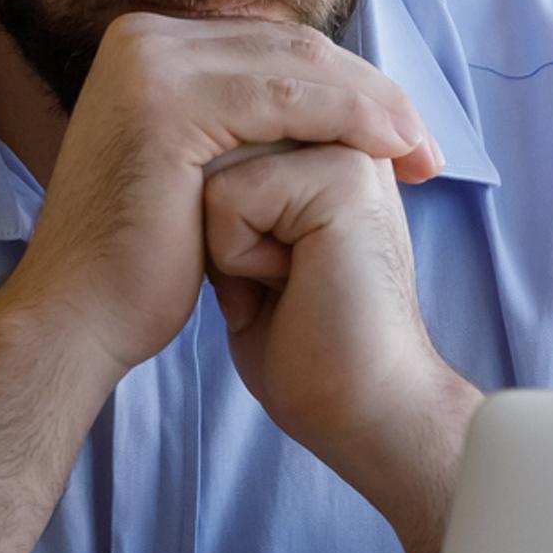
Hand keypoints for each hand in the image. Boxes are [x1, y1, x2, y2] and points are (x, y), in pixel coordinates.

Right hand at [4, 14, 439, 377]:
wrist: (77, 316)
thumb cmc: (141, 262)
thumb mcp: (198, 170)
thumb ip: (239, 123)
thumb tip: (316, 102)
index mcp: (147, 43)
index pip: (274, 45)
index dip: (348, 82)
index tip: (402, 133)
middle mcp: (142, 37)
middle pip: (291, 46)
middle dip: (370, 92)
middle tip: (425, 143)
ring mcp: (150, 62)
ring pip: (297, 67)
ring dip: (373, 104)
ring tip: (420, 149)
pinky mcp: (168, 99)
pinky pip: (286, 98)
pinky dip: (347, 116)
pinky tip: (389, 147)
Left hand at [203, 142, 481, 552]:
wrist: (363, 409)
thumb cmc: (310, 350)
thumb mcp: (259, 252)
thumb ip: (240, 194)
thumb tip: (188, 157)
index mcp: (333, 155)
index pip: (225, 142)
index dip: (219, 219)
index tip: (284, 275)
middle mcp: (349, 143)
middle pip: (218, 146)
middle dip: (222, 225)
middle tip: (286, 281)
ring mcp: (352, 155)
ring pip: (218, 168)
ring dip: (229, 242)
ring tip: (289, 282)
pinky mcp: (344, 179)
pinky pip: (229, 195)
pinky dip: (238, 255)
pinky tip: (292, 283)